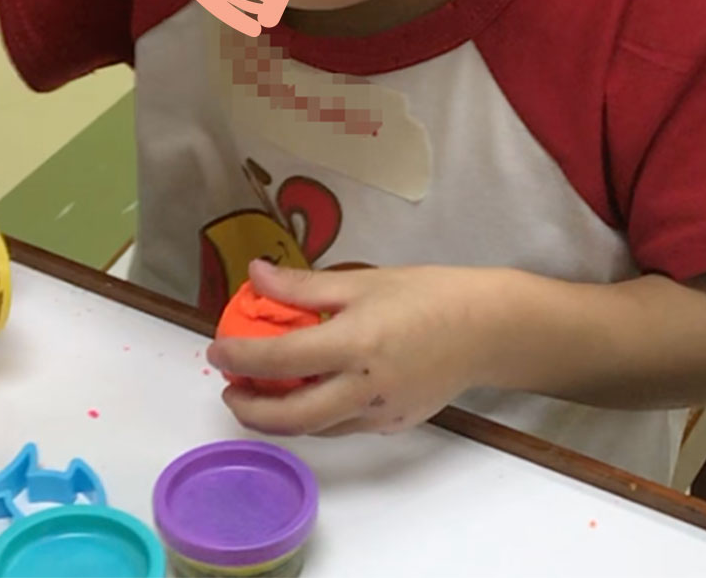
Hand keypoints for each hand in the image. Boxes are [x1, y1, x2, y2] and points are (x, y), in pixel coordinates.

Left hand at [206, 259, 506, 436]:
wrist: (488, 329)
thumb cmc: (428, 295)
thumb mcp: (363, 281)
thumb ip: (303, 286)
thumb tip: (255, 274)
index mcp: (355, 344)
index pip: (280, 360)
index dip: (239, 358)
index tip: (217, 350)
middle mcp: (365, 388)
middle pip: (290, 419)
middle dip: (249, 410)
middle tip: (230, 389)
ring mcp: (380, 413)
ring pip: (315, 429)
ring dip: (279, 417)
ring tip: (261, 392)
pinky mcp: (393, 424)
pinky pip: (342, 427)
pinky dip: (315, 416)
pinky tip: (307, 393)